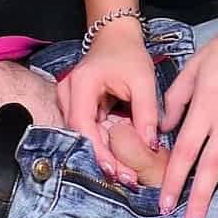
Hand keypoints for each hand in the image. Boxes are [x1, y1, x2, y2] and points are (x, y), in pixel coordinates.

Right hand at [58, 20, 158, 186]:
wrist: (116, 39)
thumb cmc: (128, 55)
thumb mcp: (144, 80)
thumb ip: (147, 113)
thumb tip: (150, 145)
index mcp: (81, 84)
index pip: (82, 125)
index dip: (97, 151)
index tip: (115, 170)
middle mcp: (68, 94)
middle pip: (80, 136)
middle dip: (103, 159)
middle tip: (127, 179)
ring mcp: (69, 102)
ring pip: (84, 138)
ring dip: (104, 156)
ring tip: (127, 175)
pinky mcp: (78, 109)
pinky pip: (90, 133)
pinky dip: (105, 147)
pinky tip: (121, 162)